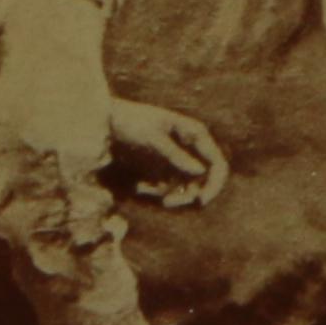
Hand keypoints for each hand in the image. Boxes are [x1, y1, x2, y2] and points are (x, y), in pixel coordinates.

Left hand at [109, 101, 227, 207]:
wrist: (108, 121)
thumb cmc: (132, 122)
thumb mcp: (153, 138)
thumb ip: (176, 155)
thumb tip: (201, 172)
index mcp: (196, 135)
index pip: (217, 163)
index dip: (215, 184)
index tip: (201, 200)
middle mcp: (191, 149)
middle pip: (204, 180)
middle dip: (189, 195)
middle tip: (167, 203)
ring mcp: (179, 160)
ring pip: (188, 187)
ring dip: (173, 196)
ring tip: (148, 193)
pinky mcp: (165, 169)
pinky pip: (170, 188)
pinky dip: (159, 192)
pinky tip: (140, 187)